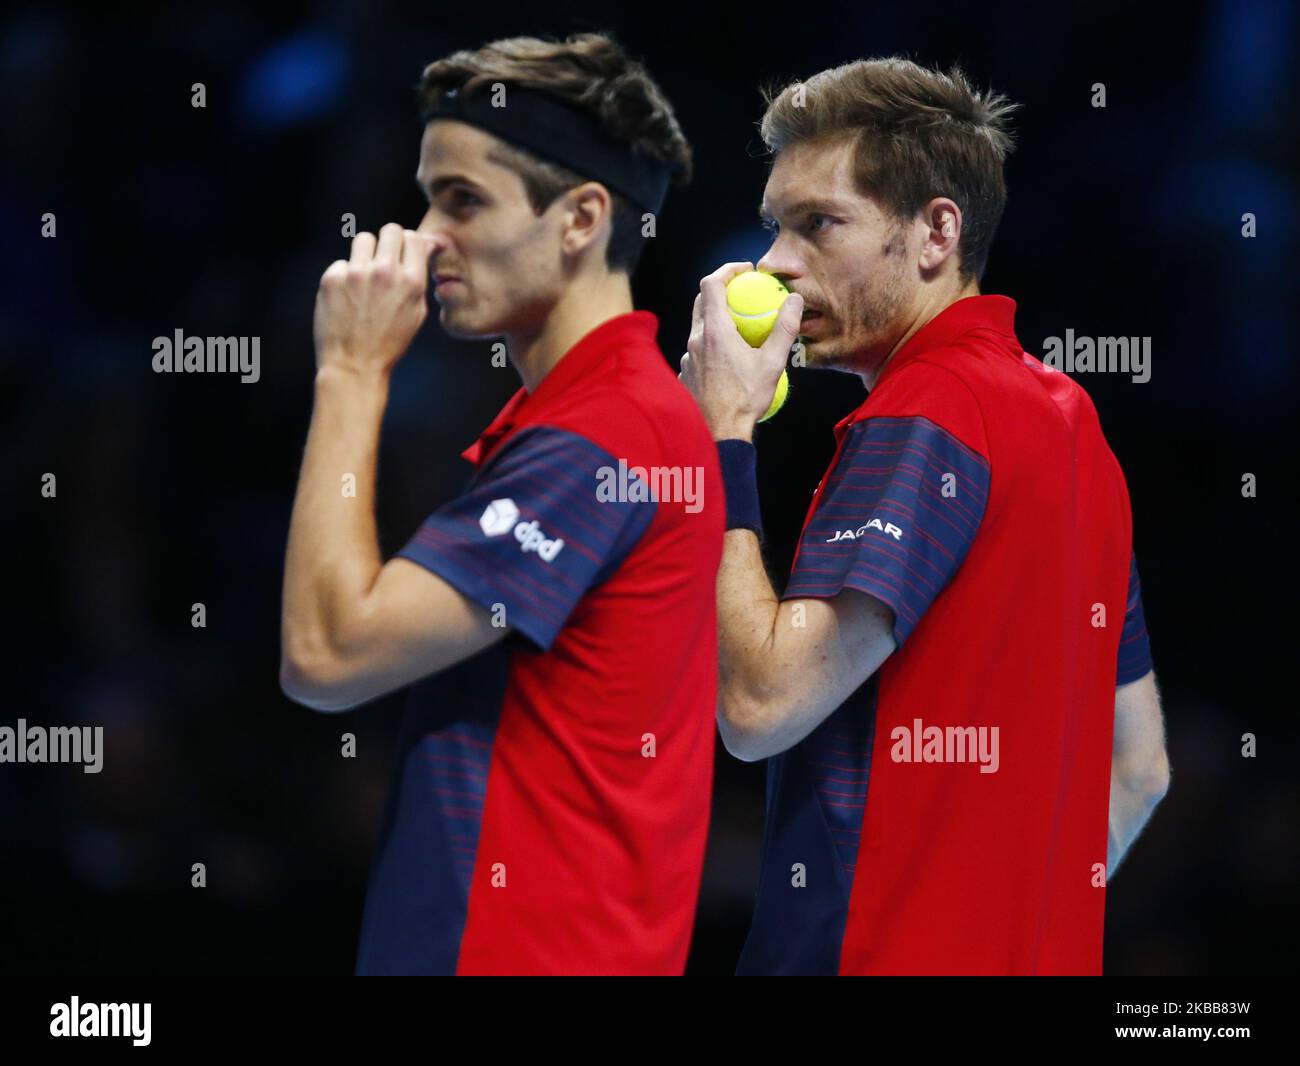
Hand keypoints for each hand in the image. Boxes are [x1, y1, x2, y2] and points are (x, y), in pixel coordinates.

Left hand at [313, 224, 436, 377]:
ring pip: (363, 239)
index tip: (404, 253)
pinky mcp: (332, 278)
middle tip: (384, 259)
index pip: (414, 237)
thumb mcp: (417, 313)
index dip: (409, 244)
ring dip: (366, 254)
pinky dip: (345, 276)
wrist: (355, 365)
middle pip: (391, 230)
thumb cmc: (389, 342)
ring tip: (364, 277)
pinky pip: (342, 263)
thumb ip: (418, 278)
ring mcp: (356, 273)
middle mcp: (385, 272)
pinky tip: (347, 298)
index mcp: (411, 282)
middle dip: (390, 241)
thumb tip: (423, 247)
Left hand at [678, 261, 802, 439]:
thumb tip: (794, 300)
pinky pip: (698, 351)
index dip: (727, 270)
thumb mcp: (772, 363)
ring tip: (739, 330)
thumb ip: (784, 329)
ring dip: (717, 321)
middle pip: (702, 302)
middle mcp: (696, 341)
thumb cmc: (745, 400)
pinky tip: (728, 360)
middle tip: (742, 295)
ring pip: (699, 328)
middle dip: (721, 291)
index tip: (745, 271)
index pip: (711, 284)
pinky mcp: (686, 374)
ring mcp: (688, 358)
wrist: (719, 434)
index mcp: (714, 331)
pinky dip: (712, 346)